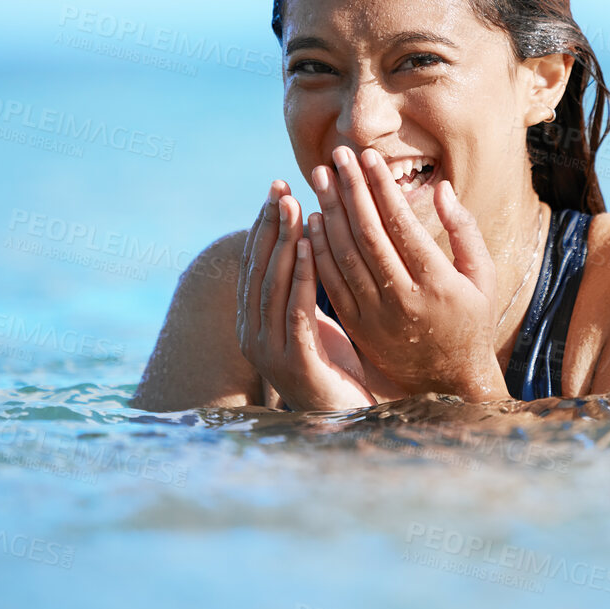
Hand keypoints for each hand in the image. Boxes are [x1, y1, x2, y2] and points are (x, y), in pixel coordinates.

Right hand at [235, 181, 407, 410]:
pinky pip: (296, 308)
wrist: (355, 422)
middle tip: (282, 186)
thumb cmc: (341, 370)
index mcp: (254, 324)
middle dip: (270, 224)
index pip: (255, 265)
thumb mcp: (317, 321)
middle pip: (258, 268)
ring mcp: (270, 352)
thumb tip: (306, 240)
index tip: (277, 189)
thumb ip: (303, 288)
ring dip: (285, 241)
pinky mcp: (295, 362)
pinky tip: (313, 244)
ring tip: (295, 205)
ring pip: (274, 284)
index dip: (264, 225)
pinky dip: (303, 273)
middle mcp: (254, 336)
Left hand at [305, 147, 512, 401]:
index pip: (401, 224)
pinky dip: (319, 250)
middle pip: (367, 235)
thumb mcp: (483, 275)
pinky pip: (332, 283)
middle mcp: (404, 299)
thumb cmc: (471, 319)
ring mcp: (378, 316)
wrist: (450, 381)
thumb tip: (442, 189)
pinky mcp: (359, 328)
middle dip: (349, 190)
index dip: (381, 188)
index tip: (368, 157)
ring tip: (319, 178)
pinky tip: (313, 220)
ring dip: (328, 213)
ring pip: (345, 256)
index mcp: (438, 283)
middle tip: (335, 157)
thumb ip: (465, 231)